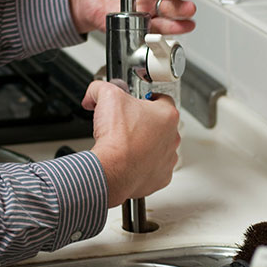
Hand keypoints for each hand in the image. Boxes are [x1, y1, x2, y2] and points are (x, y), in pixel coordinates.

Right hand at [82, 81, 179, 207]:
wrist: (112, 170)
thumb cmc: (117, 138)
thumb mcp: (106, 96)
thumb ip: (101, 88)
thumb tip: (94, 93)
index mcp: (167, 115)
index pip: (162, 99)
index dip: (146, 98)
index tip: (137, 102)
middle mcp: (172, 137)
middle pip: (161, 124)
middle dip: (144, 123)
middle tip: (127, 124)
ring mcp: (168, 159)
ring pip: (159, 147)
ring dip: (146, 145)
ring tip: (126, 144)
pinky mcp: (161, 177)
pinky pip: (154, 168)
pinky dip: (143, 165)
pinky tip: (129, 161)